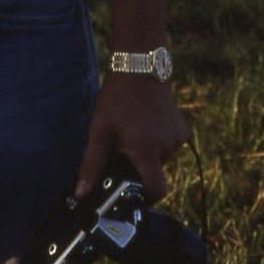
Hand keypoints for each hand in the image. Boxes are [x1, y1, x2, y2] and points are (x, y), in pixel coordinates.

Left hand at [75, 73, 188, 203]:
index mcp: (148, 151)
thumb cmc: (117, 98)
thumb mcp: (100, 131)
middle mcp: (168, 147)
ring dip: (147, 154)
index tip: (129, 193)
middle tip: (121, 153)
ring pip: (161, 159)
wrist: (140, 65)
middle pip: (154, 173)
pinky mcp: (182, 128)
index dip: (144, 198)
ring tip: (131, 132)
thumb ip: (92, 164)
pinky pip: (168, 146)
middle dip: (138, 169)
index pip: (156, 191)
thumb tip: (81, 193)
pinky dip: (156, 143)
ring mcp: (177, 137)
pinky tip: (143, 125)